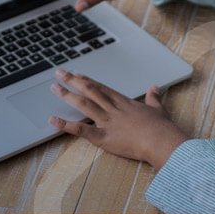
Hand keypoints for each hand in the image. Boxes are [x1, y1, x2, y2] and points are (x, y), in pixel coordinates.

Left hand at [48, 69, 189, 169]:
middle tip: (59, 73)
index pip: (101, 88)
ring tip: (54, 88)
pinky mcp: (104, 137)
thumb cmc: (162, 127)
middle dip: (72, 81)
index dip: (87, 81)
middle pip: (89, 91)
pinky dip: (66, 125)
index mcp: (124, 102)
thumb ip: (153, 97)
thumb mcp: (158, 108)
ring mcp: (107, 122)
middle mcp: (113, 109)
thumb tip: (154, 87)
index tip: (77, 74)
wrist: (161, 140)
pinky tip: (53, 120)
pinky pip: (82, 130)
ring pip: (84, 105)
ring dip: (67, 95)